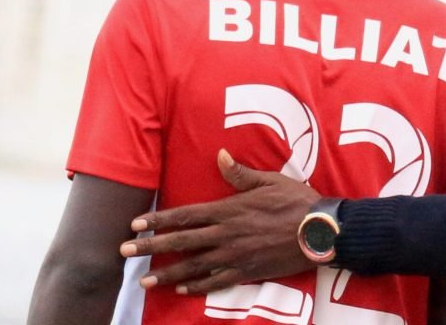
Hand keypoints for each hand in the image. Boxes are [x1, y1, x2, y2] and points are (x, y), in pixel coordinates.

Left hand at [119, 149, 320, 293]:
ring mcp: (235, 256)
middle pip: (181, 241)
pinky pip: (217, 281)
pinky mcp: (248, 272)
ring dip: (167, 273)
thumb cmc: (297, 202)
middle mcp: (226, 234)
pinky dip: (198, 286)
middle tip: (124, 252)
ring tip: (145, 280)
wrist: (321, 232)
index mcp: (229, 210)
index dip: (158, 219)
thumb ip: (241, 173)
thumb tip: (220, 156)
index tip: (135, 224)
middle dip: (150, 246)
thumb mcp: (270, 180)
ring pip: (194, 266)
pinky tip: (183, 288)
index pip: (185, 215)